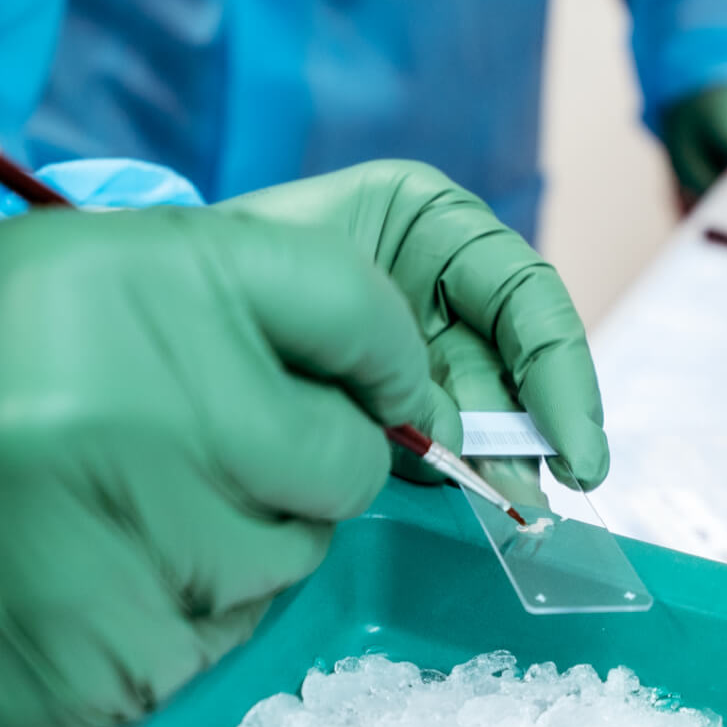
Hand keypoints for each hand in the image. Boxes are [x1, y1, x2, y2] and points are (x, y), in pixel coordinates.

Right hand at [0, 208, 435, 726]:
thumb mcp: (23, 282)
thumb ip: (190, 307)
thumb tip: (345, 366)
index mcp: (122, 285)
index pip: (349, 302)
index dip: (388, 351)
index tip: (394, 385)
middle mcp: (142, 413)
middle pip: (345, 457)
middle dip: (312, 463)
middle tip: (223, 461)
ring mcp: (127, 554)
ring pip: (287, 562)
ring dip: (235, 547)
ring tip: (110, 523)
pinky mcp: (101, 672)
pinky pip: (211, 649)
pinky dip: (167, 625)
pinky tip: (67, 592)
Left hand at [206, 161, 608, 495]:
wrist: (154, 306)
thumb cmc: (226, 265)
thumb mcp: (313, 283)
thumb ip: (382, 346)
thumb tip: (448, 440)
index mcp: (427, 220)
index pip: (524, 292)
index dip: (559, 368)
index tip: (572, 445)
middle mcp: (438, 282)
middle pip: (517, 359)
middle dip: (534, 428)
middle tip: (540, 495)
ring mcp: (421, 343)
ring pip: (490, 405)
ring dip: (505, 457)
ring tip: (513, 506)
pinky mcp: (398, 398)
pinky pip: (449, 435)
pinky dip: (465, 468)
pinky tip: (481, 498)